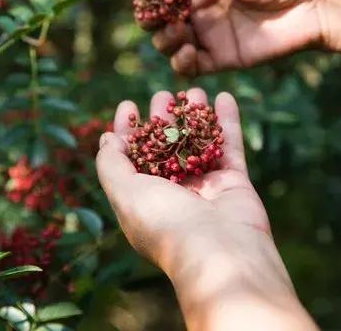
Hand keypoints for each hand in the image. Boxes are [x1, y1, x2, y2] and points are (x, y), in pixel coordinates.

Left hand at [96, 88, 317, 329]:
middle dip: (162, 119)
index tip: (127, 105)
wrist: (221, 252)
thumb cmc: (165, 223)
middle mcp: (173, 193)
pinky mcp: (234, 182)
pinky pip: (230, 144)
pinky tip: (225, 96)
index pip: (130, 157)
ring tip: (192, 89)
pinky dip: (227, 121)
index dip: (126, 131)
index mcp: (142, 198)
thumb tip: (106, 140)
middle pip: (165, 147)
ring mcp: (205, 187)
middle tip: (162, 95)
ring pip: (198, 142)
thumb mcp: (124, 193)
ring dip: (195, 115)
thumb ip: (110, 165)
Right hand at [138, 0, 330, 74]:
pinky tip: (188, 54)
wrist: (315, 6)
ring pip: (169, 42)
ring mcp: (208, 35)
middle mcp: (200, 9)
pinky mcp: (219, 59)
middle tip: (154, 17)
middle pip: (160, 17)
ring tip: (178, 33)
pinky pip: (189, 66)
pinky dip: (181, 62)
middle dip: (152, 18)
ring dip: (165, 39)